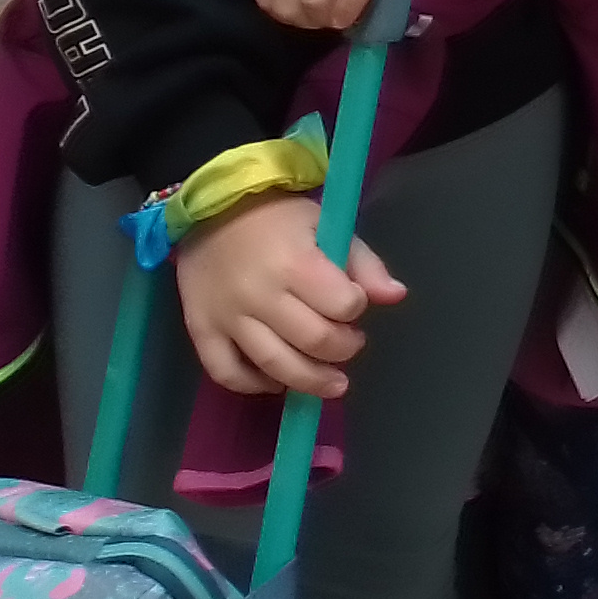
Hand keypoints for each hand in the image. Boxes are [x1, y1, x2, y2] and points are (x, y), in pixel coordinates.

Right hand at [173, 193, 402, 399]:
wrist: (211, 212)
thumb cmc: (278, 219)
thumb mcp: (327, 225)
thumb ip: (363, 262)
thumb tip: (396, 296)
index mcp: (295, 263)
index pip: (342, 304)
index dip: (356, 308)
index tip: (355, 304)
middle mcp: (260, 295)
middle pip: (312, 340)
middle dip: (342, 349)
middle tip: (351, 344)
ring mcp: (227, 317)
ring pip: (273, 364)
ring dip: (309, 381)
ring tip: (332, 384)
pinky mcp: (201, 331)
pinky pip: (226, 373)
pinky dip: (254, 385)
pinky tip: (278, 382)